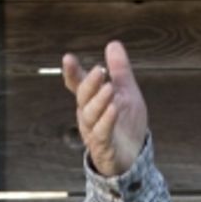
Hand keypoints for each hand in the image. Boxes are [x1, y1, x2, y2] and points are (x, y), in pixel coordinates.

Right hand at [61, 40, 148, 177]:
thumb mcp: (126, 92)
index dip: (72, 73)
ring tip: (109, 88)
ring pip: (91, 115)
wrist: (133, 157)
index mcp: (91, 101)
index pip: (78, 85)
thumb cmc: (126, 124)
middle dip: (89, 84)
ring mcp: (94, 132)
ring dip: (99, 101)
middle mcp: (88, 115)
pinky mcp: (104, 147)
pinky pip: (102, 133)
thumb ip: (120, 70)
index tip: (68, 58)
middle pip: (83, 98)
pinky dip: (107, 121)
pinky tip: (113, 109)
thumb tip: (113, 44)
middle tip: (99, 70)